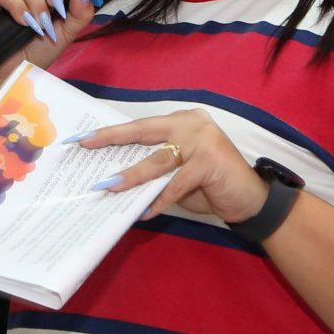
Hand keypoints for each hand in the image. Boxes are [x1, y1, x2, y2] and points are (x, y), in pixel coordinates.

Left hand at [74, 109, 265, 224]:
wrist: (251, 200)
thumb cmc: (211, 185)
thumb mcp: (178, 173)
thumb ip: (155, 168)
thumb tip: (115, 176)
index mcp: (181, 120)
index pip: (140, 125)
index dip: (112, 132)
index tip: (83, 136)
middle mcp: (191, 123)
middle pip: (144, 131)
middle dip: (112, 138)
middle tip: (85, 144)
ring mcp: (202, 139)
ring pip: (158, 159)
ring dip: (131, 175)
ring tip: (108, 186)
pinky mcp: (210, 161)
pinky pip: (176, 184)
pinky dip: (159, 200)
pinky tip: (145, 212)